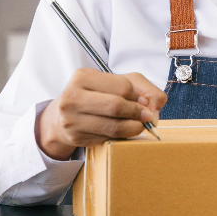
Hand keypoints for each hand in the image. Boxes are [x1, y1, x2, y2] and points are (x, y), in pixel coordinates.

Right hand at [37, 67, 166, 160]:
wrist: (63, 116)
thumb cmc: (95, 95)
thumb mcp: (116, 82)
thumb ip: (142, 88)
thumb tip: (153, 108)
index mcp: (83, 76)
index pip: (122, 86)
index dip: (137, 96)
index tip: (142, 101)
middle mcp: (73, 96)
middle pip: (116, 106)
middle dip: (137, 113)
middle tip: (146, 116)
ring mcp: (71, 119)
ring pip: (113, 126)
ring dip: (133, 127)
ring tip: (139, 125)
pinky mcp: (76, 137)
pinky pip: (107, 139)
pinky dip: (120, 136)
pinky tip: (122, 131)